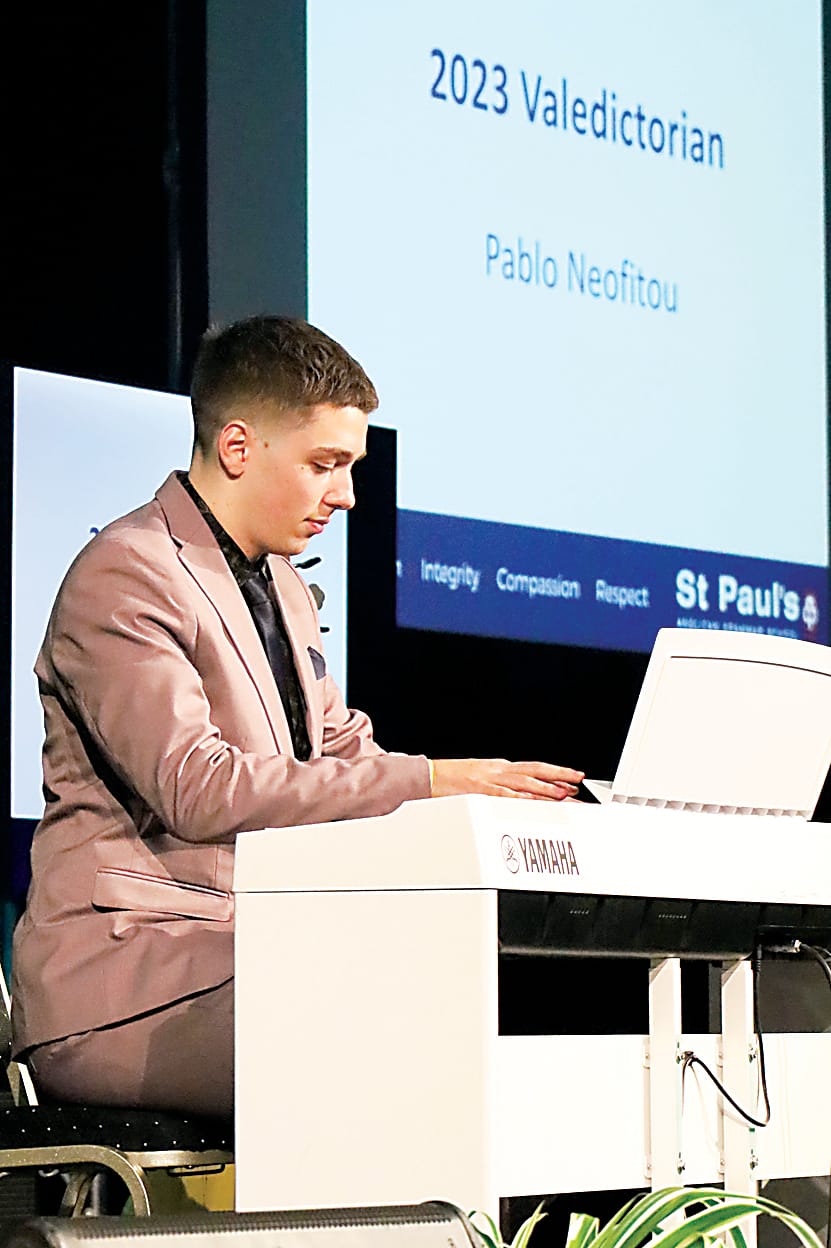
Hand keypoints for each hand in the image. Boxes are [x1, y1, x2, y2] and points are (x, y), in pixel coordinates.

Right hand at [430, 758, 583, 800]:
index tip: (573, 779)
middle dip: (559, 776)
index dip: (556, 773)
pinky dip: (521, 798)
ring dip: (546, 788)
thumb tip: (520, 792)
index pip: (534, 768)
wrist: (428, 776)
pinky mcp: (481, 791)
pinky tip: (533, 802)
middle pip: (535, 771)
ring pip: (525, 782)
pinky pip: (505, 795)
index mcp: (501, 768)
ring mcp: (491, 780)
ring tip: (564, 794)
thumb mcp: (482, 778)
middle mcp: (500, 771)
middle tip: (578, 781)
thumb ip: (502, 784)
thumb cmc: (452, 780)